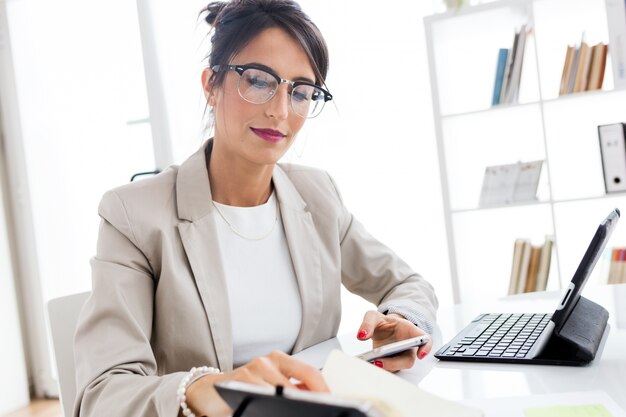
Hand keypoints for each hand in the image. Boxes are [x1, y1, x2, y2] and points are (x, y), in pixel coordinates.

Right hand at [184, 351, 328, 416]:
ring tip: (296, 410)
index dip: (323, 388)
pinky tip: (268, 410)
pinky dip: (267, 407)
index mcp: (280, 360)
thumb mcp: (271, 386)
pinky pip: (260, 397)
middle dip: (309, 400)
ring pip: (280, 392)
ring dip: (289, 405)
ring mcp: (253, 370)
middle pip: (297, 382)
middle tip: (319, 409)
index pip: (309, 371)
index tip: (332, 401)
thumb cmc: (244, 389)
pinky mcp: (239, 382)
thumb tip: (319, 398)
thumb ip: (292, 389)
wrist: (207, 391)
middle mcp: (267, 361)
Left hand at [356, 310, 432, 371]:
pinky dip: (379, 370)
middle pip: (408, 360)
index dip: (426, 348)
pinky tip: (368, 366)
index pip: (425, 339)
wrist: (380, 329)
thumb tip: (362, 335)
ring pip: (397, 368)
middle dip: (394, 363)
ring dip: (386, 368)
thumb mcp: (373, 316)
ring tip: (370, 364)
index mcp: (410, 331)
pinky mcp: (391, 365)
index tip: (420, 355)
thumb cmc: (382, 322)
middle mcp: (408, 347)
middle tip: (378, 362)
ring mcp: (400, 357)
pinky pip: (388, 370)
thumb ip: (367, 323)